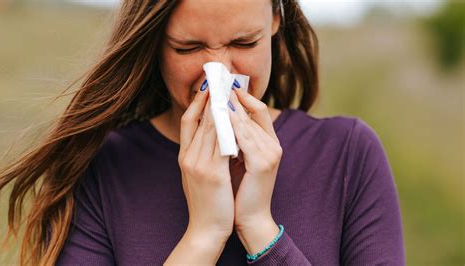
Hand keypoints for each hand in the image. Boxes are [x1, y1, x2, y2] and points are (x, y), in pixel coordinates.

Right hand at [177, 85, 234, 240]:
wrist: (205, 229)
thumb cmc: (206, 202)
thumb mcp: (198, 174)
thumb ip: (203, 153)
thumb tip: (214, 133)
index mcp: (184, 156)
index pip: (188, 120)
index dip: (197, 100)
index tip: (208, 85)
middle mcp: (188, 156)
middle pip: (198, 117)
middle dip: (210, 94)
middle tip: (219, 75)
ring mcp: (197, 164)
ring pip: (209, 125)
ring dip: (220, 103)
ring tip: (228, 86)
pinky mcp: (211, 173)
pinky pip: (221, 142)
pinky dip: (228, 125)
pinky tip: (236, 113)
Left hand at [227, 87, 282, 232]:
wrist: (248, 219)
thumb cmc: (239, 190)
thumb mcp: (238, 159)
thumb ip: (235, 139)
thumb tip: (220, 117)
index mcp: (268, 142)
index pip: (258, 110)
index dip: (242, 95)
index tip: (224, 83)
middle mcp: (273, 145)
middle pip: (254, 111)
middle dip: (234, 95)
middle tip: (217, 79)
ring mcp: (270, 153)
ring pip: (247, 122)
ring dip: (230, 106)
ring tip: (214, 92)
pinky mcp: (263, 164)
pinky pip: (244, 138)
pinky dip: (230, 126)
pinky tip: (217, 116)